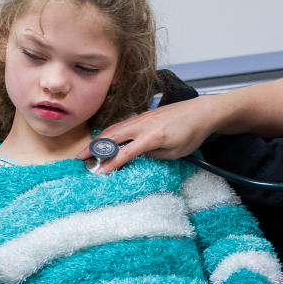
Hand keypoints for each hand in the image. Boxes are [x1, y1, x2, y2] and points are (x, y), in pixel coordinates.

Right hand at [74, 97, 221, 172]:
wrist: (202, 112)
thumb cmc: (192, 133)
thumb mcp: (175, 153)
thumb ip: (154, 155)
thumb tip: (137, 156)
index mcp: (154, 136)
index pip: (126, 152)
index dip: (111, 163)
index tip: (99, 171)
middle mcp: (144, 124)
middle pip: (113, 137)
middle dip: (95, 148)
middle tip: (80, 158)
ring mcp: (143, 117)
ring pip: (115, 128)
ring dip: (99, 139)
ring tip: (87, 149)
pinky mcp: (144, 115)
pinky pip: (123, 124)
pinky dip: (110, 132)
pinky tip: (104, 138)